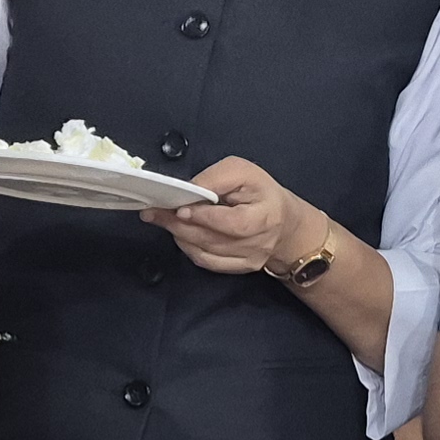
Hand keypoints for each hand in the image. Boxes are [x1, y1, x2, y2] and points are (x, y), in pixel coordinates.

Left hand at [145, 157, 323, 278]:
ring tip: (161, 219)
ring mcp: (249, 259)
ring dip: (179, 235)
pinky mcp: (240, 268)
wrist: (284, 223)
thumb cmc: (261, 192)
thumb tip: (188, 189)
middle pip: (214, 240)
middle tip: (155, 213)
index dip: (205, 217)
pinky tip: (179, 234)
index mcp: (266, 215)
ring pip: (206, 253)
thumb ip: (216, 178)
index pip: (233, 223)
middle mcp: (259, 243)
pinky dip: (188, 248)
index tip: (181, 209)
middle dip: (180, 225)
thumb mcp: (242, 171)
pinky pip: (207, 262)